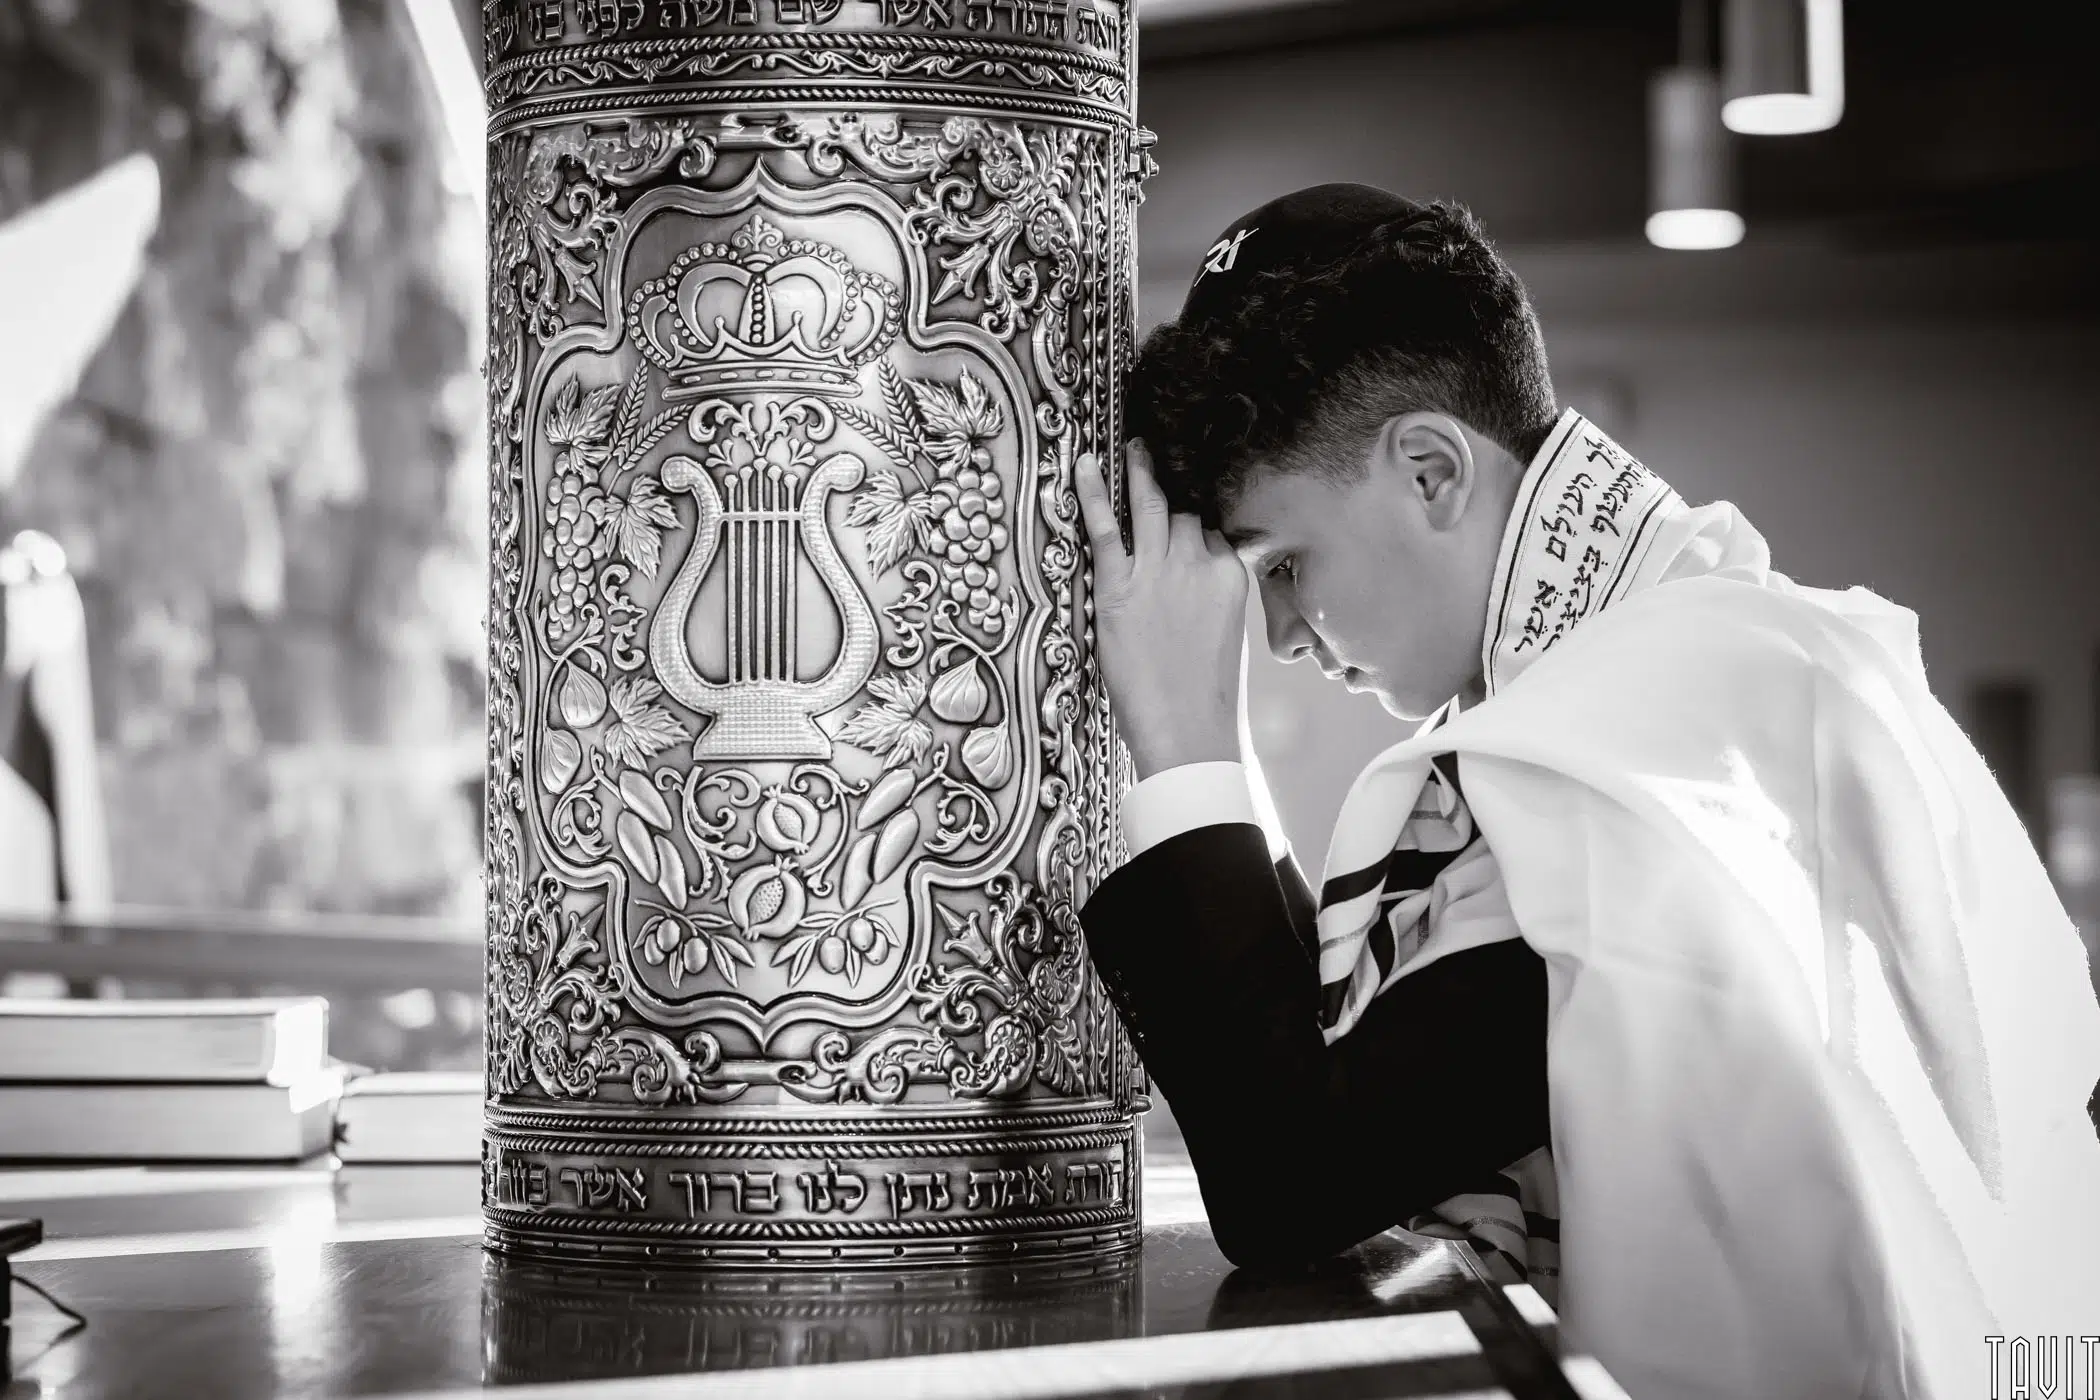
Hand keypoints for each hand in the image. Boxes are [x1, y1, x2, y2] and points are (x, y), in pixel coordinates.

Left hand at [1074, 440, 1247, 779]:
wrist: (1188, 729)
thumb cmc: (1206, 696)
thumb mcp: (1225, 635)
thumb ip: (1213, 598)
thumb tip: (1198, 586)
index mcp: (1230, 577)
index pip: (1214, 531)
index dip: (1197, 522)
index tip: (1187, 508)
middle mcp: (1199, 564)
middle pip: (1184, 515)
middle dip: (1172, 494)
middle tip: (1159, 460)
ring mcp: (1158, 572)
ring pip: (1152, 506)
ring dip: (1141, 473)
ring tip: (1134, 447)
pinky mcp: (1120, 585)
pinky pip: (1105, 526)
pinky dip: (1094, 493)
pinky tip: (1086, 465)